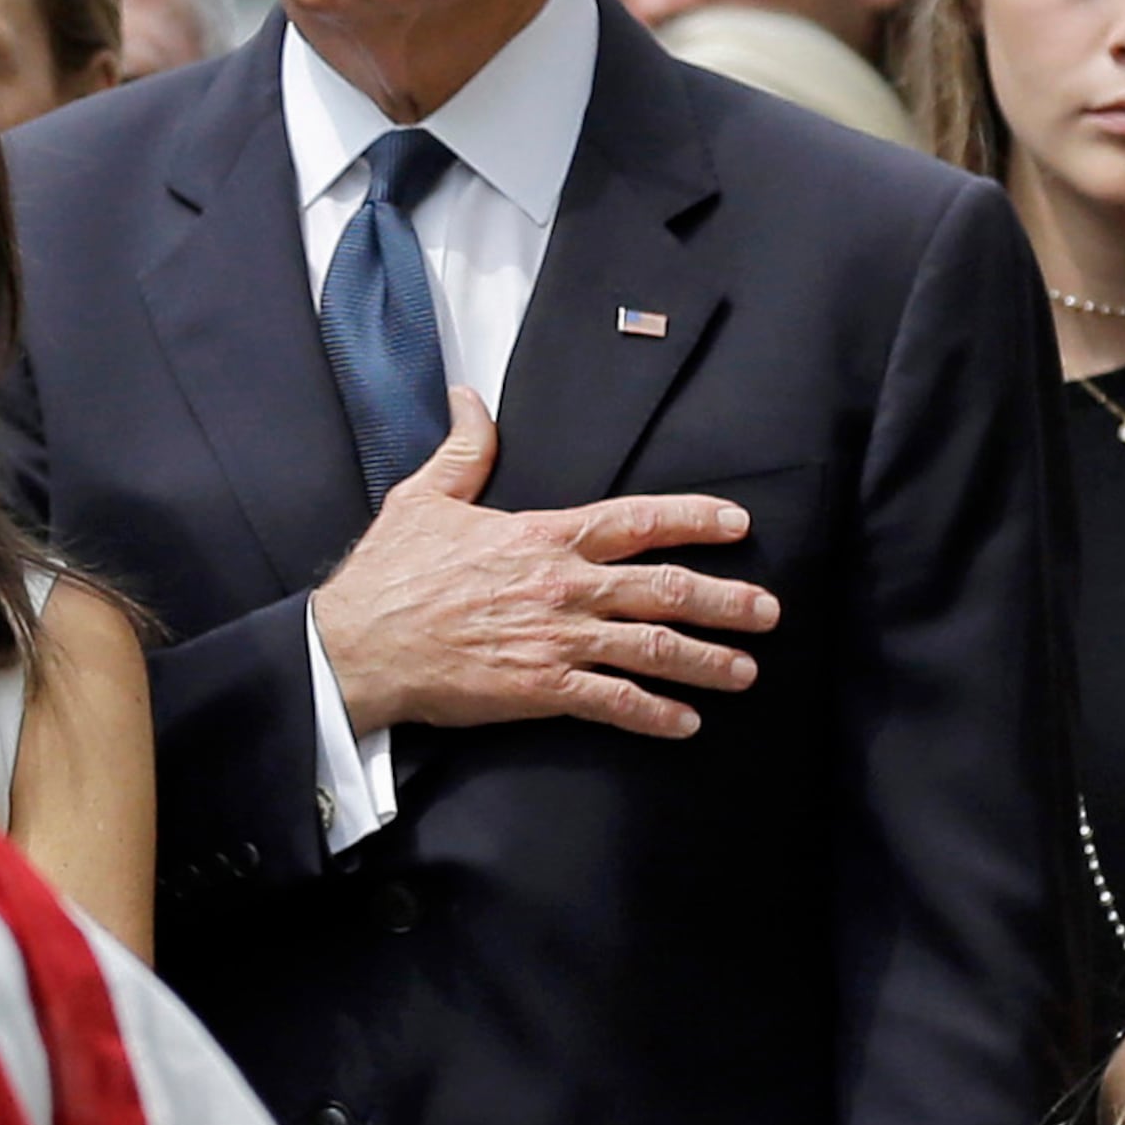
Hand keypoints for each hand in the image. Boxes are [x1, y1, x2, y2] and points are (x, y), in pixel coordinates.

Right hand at [313, 388, 778, 739]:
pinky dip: (654, 715)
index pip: (636, 519)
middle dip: (724, 599)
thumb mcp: (425, 498)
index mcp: (542, 536)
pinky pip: (612, 703)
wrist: (357, 646)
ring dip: (706, 660)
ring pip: (651, 647)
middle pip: (663, 587)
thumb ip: (465, 450)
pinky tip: (685, 724)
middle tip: (768, 610)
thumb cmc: (389, 575)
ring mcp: (555, 640)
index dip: (693, 520)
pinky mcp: (539, 688)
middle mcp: (562, 585)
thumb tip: (471, 399)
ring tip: (746, 671)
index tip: (738, 524)